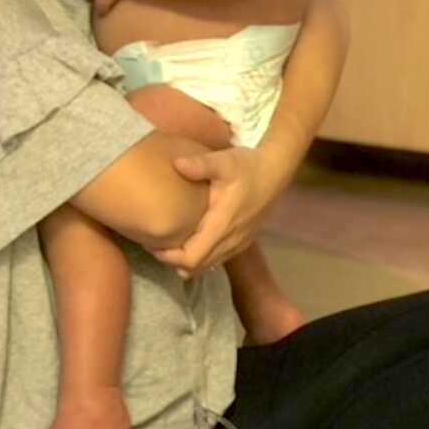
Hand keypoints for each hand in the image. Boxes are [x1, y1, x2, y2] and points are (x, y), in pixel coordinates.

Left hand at [145, 139, 293, 273]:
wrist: (276, 171)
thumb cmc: (248, 166)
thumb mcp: (224, 161)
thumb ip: (200, 164)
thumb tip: (176, 164)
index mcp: (222, 225)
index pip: (192, 257)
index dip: (170, 258)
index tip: (152, 246)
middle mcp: (231, 239)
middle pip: (198, 266)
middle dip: (174, 261)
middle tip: (154, 247)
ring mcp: (239, 242)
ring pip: (209, 264)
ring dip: (188, 262)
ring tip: (169, 247)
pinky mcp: (243, 240)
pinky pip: (218, 258)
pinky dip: (202, 257)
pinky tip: (191, 243)